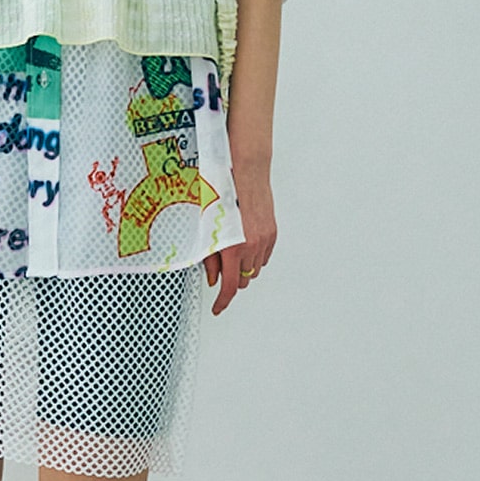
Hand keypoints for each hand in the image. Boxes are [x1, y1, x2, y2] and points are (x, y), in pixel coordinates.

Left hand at [203, 162, 275, 315]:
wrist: (246, 172)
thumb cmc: (223, 193)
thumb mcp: (207, 227)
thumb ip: (210, 257)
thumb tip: (213, 277)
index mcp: (234, 247)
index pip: (230, 286)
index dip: (222, 301)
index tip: (217, 308)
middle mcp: (252, 247)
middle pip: (243, 280)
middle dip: (232, 278)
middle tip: (220, 265)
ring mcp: (265, 241)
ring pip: (255, 270)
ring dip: (243, 267)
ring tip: (232, 248)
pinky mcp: (272, 233)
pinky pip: (264, 256)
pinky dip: (254, 256)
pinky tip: (244, 242)